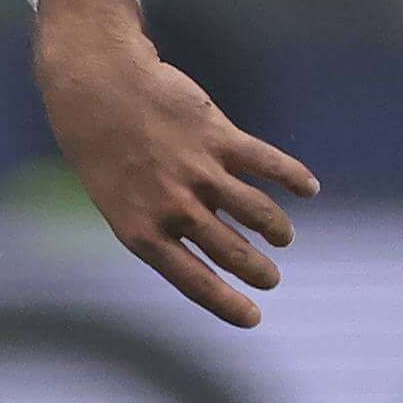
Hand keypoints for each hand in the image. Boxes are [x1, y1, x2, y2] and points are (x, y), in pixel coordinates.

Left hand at [36, 0, 312, 326]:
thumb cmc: (98, 145)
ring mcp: (198, 172)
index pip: (191, 279)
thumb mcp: (114, 196)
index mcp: (139, 229)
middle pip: (233, 252)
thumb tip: (208, 242)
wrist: (95, 84)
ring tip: (282, 238)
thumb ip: (157, 221)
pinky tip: (307, 188)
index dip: (226, 303)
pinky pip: (269, 163)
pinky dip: (294, 178)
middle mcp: (172, 206)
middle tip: (271, 277)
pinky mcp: (219, 137)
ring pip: (258, 214)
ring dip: (276, 230)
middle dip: (259, 271)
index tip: (254, 318)